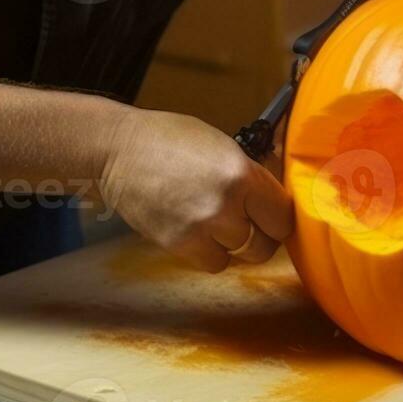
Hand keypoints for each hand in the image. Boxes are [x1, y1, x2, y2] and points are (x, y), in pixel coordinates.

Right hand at [100, 109, 293, 271]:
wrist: (119, 149)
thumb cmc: (171, 139)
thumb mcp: (223, 145)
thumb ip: (250, 174)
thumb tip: (273, 197)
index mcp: (242, 174)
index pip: (283, 217)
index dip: (279, 218)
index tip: (272, 216)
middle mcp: (226, 205)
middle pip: (265, 245)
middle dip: (261, 236)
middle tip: (249, 223)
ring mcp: (201, 227)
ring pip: (239, 255)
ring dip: (233, 244)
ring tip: (217, 222)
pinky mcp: (178, 244)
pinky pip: (212, 263)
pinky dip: (210, 253)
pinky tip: (199, 231)